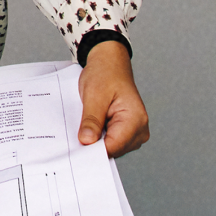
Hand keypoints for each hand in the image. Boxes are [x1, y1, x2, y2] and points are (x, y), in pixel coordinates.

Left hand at [77, 42, 148, 156]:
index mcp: (135, 120)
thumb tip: (87, 142)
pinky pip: (110, 142)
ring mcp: (134, 133)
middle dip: (93, 145)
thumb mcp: (94, 95)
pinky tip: (91, 126)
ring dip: (96, 140)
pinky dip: (98, 137)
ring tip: (86, 124)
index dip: (92, 150)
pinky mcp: (126, 133)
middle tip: (77, 132)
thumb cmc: (106, 74)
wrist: (110, 64)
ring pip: (110, 149)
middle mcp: (140, 130)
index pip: (113, 147)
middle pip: (112, 151)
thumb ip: (91, 120)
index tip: (75, 149)